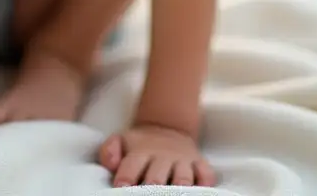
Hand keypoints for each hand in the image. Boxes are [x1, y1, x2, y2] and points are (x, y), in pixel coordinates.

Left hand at [98, 123, 216, 187]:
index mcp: (140, 152)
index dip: (125, 178)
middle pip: (156, 176)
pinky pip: (206, 173)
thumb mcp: (120, 140)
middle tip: (148, 195)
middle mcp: (162, 156)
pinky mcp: (199, 163)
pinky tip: (202, 191)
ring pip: (183, 177)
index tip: (122, 188)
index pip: (131, 166)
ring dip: (179, 188)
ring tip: (176, 195)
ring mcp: (182, 160)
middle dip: (152, 189)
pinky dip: (205, 182)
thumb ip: (109, 152)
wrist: (166, 128)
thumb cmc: (140, 145)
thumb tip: (111, 164)